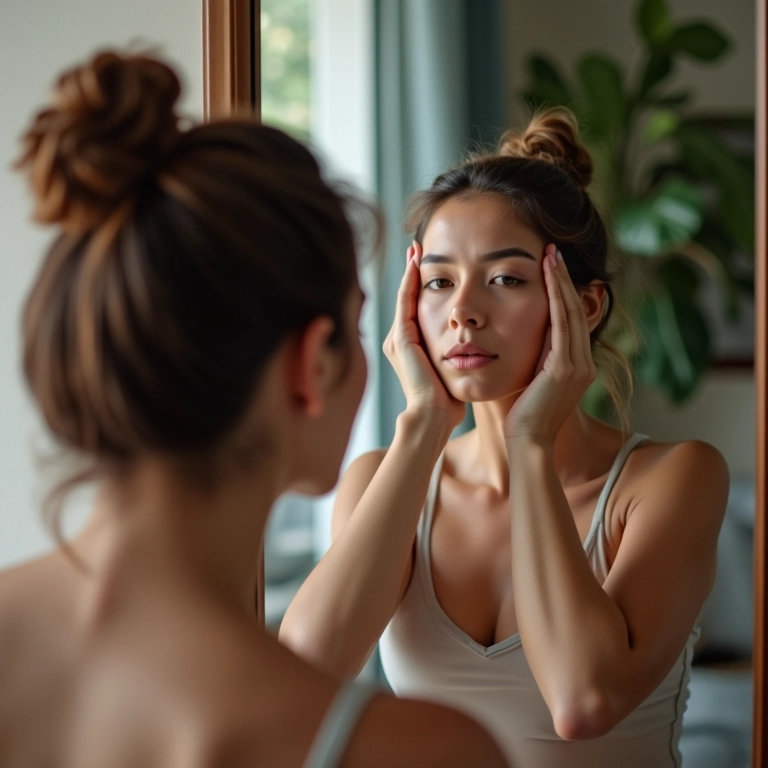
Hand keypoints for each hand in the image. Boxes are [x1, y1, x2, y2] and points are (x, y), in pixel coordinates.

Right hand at [383, 242, 464, 429]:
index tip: (432, 263)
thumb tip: (477, 346)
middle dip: (412, 272)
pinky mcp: (401, 339)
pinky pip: (405, 302)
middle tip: (419, 247)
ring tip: (416, 249)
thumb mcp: (453, 371)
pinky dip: (409, 282)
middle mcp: (399, 340)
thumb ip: (458, 355)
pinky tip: (417, 264)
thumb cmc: (448, 401)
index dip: (423, 285)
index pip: (416, 308)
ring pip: (404, 296)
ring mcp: (397, 339)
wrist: (434, 418)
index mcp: (411, 347)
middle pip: (407, 297)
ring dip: (410, 271)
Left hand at [503, 244, 596, 442]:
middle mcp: (585, 363)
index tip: (552, 267)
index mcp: (578, 366)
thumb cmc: (521, 415)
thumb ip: (537, 358)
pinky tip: (548, 278)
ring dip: (561, 282)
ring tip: (551, 255)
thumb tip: (525, 337)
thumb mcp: (533, 380)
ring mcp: (579, 366)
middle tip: (554, 250)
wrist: (527, 442)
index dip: (564, 291)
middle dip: (565, 279)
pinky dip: (556, 298)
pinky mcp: (566, 369)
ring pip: (572, 312)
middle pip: (577, 310)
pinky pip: (562, 324)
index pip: (572, 320)